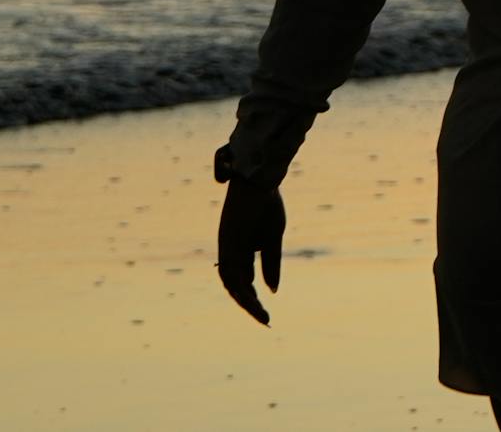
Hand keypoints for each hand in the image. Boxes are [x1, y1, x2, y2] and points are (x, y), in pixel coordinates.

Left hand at [216, 178, 285, 325]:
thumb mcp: (273, 239)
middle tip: (264, 320)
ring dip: (245, 300)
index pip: (245, 280)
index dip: (254, 298)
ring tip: (260, 314)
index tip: (266, 314)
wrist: (260, 180)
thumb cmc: (266, 205)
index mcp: (242, 249)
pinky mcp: (227, 242)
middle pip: (236, 285)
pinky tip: (251, 298)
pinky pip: (231, 271)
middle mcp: (230, 252)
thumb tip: (272, 290)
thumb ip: (271, 263)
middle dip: (249, 304)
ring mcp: (227, 248)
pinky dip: (240, 287)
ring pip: (232, 283)